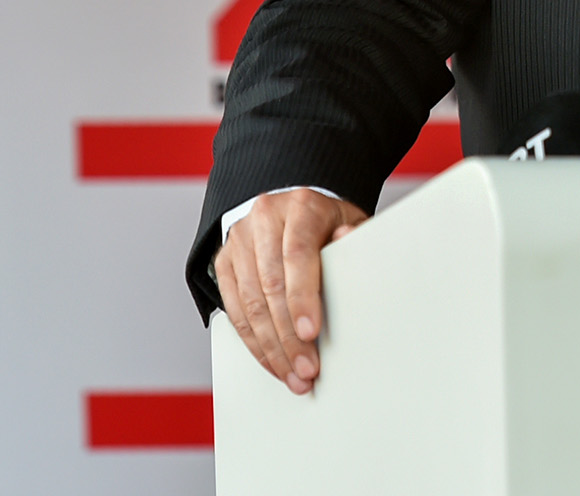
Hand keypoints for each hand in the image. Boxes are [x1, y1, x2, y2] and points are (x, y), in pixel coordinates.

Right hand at [214, 189, 370, 393]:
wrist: (293, 207)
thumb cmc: (327, 222)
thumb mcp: (350, 222)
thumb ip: (355, 236)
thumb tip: (348, 240)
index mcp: (300, 206)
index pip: (298, 254)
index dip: (302, 297)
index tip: (311, 332)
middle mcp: (265, 218)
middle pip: (271, 285)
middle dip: (288, 336)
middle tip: (305, 369)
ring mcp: (240, 239)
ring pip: (250, 302)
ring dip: (270, 347)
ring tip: (291, 374)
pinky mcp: (224, 261)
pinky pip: (234, 309)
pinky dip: (253, 341)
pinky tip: (270, 360)